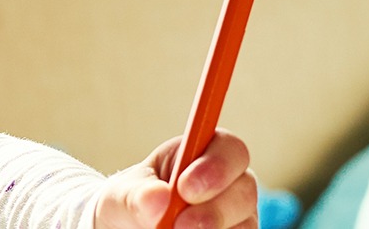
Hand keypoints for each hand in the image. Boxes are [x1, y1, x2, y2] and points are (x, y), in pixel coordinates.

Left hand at [94, 129, 258, 228]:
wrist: (130, 227)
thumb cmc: (132, 201)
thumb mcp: (123, 194)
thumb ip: (138, 194)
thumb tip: (158, 197)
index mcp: (202, 154)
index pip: (229, 147)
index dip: (216, 165)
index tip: (185, 188)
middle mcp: (229, 182)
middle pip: (245, 189)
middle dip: (214, 209)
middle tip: (180, 224)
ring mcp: (237, 213)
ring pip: (245, 222)